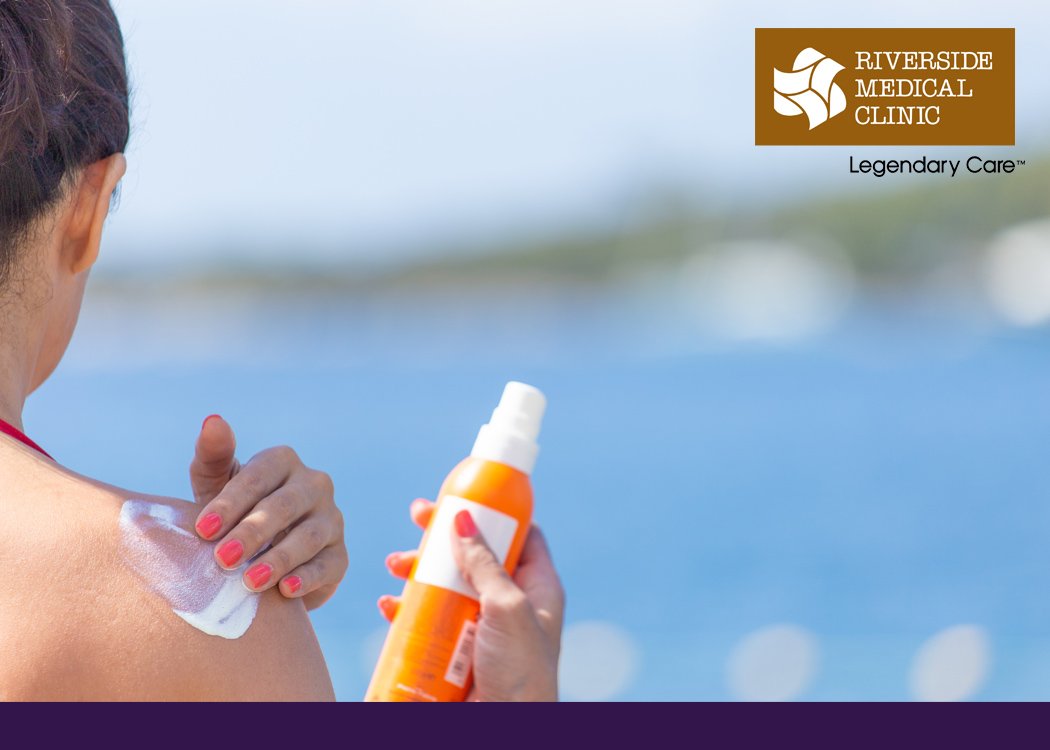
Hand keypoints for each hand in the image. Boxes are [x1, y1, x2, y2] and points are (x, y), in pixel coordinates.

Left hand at [189, 414, 346, 609]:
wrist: (257, 557)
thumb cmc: (231, 513)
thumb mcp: (216, 484)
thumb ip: (213, 454)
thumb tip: (213, 420)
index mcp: (283, 461)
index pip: (260, 476)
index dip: (232, 502)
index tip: (203, 529)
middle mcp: (314, 485)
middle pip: (285, 505)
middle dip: (252, 532)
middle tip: (222, 559)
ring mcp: (331, 520)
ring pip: (309, 536)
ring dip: (278, 559)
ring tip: (248, 581)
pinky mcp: (339, 555)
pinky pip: (328, 564)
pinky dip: (307, 577)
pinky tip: (285, 591)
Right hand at [380, 499, 564, 701]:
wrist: (506, 731)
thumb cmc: (522, 672)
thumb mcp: (507, 607)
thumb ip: (485, 564)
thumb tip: (464, 516)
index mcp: (536, 586)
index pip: (518, 535)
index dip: (490, 513)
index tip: (461, 496)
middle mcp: (510, 601)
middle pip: (474, 554)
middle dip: (443, 537)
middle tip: (417, 517)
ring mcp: (482, 626)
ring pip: (447, 584)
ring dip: (419, 570)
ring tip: (395, 565)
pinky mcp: (457, 650)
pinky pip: (428, 620)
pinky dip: (407, 608)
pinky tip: (390, 604)